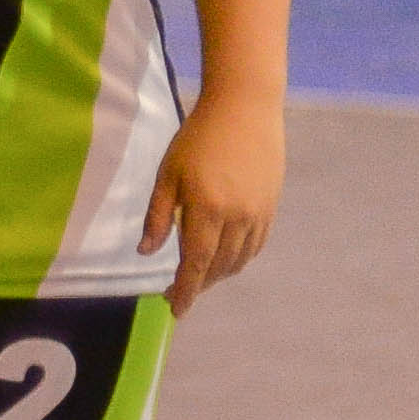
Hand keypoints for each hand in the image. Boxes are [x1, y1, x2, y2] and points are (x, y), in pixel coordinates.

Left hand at [146, 84, 283, 308]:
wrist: (245, 110)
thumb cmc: (197, 138)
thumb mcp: (167, 175)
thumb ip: (158, 216)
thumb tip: (147, 252)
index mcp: (207, 210)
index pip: (196, 264)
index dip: (186, 290)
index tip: (175, 309)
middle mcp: (238, 218)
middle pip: (218, 267)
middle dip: (198, 284)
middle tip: (177, 291)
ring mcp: (259, 214)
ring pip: (239, 260)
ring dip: (218, 274)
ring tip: (198, 277)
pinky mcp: (271, 207)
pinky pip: (255, 245)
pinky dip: (238, 259)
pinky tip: (223, 258)